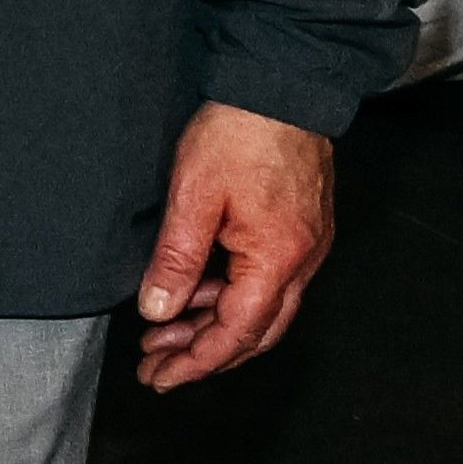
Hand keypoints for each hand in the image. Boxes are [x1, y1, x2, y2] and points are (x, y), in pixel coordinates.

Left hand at [128, 101, 335, 387]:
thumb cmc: (240, 131)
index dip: (197, 362)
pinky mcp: (300, 229)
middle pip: (256, 331)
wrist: (282, 84)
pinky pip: (267, 282)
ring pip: (262, 308)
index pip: (237, 332)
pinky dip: (229, 296)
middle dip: (204, 354)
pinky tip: (195, 293)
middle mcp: (302, 260)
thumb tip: (157, 310)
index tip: (160, 379)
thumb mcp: (192, 195)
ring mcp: (306, 245)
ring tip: (163, 332)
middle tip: (156, 368)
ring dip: (213, 325)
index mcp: (278, 258)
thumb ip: (177, 259)